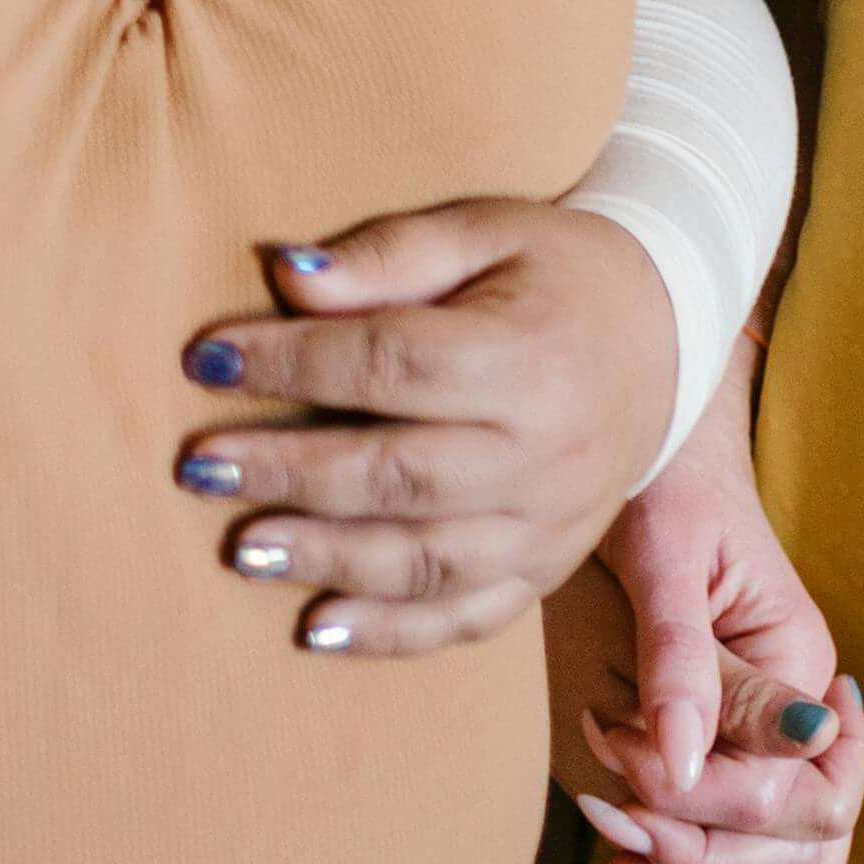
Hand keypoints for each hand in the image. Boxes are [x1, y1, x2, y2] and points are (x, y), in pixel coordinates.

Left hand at [176, 200, 673, 656]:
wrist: (665, 338)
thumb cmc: (556, 271)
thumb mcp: (485, 230)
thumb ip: (390, 255)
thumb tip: (286, 278)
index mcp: (528, 357)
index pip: (392, 365)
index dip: (292, 364)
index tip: (206, 359)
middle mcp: (544, 453)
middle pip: (400, 473)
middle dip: (289, 473)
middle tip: (198, 468)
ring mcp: (550, 524)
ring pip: (426, 559)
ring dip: (325, 559)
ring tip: (241, 547)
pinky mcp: (547, 568)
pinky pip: (467, 618)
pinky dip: (391, 632)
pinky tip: (315, 628)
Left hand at [545, 406, 863, 863]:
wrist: (655, 454)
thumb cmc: (661, 485)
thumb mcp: (667, 558)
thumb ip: (684, 661)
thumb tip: (688, 767)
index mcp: (803, 668)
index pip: (780, 795)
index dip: (698, 802)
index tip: (615, 747)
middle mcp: (801, 716)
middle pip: (802, 847)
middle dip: (703, 852)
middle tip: (613, 809)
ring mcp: (772, 740)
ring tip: (616, 844)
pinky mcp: (730, 749)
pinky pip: (739, 846)